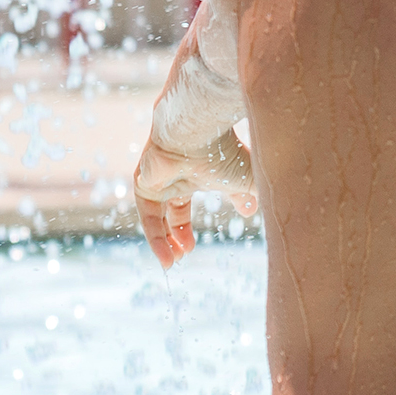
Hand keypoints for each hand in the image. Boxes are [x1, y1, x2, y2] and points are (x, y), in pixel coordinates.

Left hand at [133, 129, 255, 268]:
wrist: (200, 132)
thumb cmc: (225, 151)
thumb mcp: (244, 180)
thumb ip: (248, 196)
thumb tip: (251, 211)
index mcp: (193, 176)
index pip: (185, 205)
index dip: (188, 227)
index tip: (195, 247)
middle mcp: (173, 178)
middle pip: (168, 212)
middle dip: (175, 236)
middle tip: (181, 255)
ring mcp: (156, 180)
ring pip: (155, 216)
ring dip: (163, 241)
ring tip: (172, 262)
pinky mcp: (144, 183)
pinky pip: (148, 216)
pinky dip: (156, 238)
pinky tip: (166, 257)